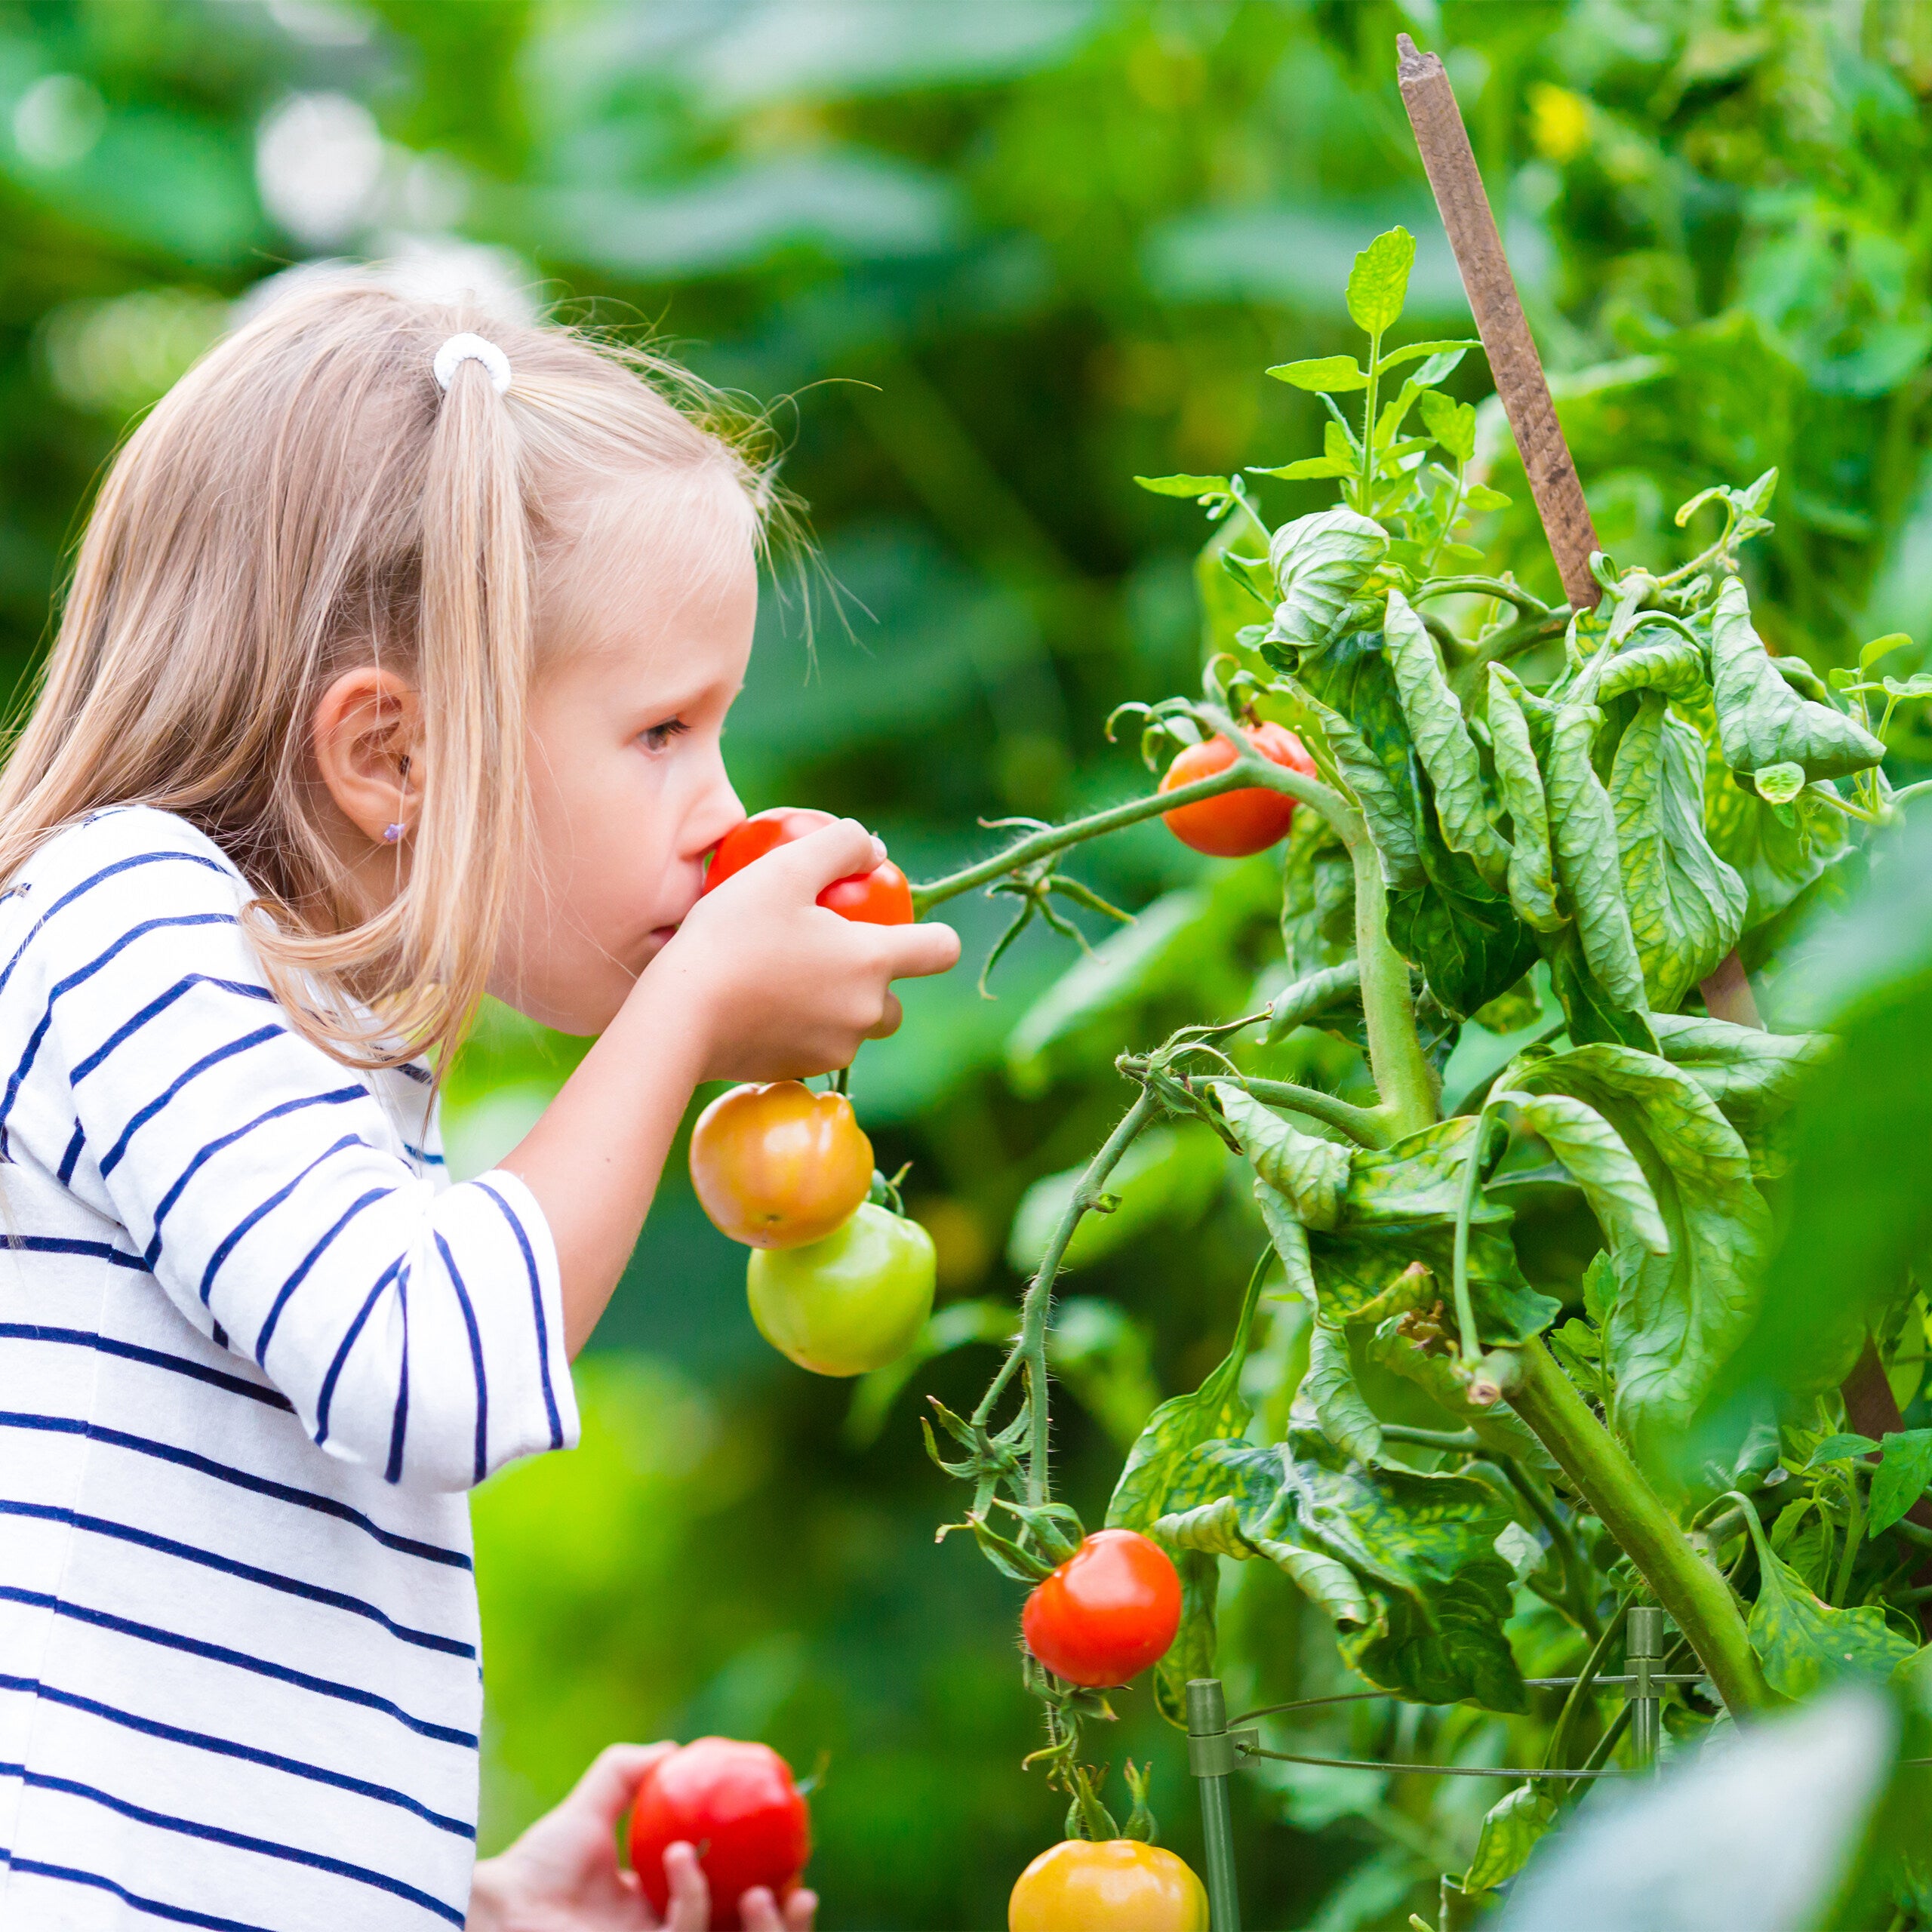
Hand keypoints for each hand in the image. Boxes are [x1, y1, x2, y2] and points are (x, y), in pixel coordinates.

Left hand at [466, 1743, 816, 1931]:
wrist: (499, 1908)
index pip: (731, 1912)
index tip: (797, 1860)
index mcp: (661, 1916)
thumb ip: (627, 1775)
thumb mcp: (590, 1809)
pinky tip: (680, 1857)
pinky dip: (693, 1897)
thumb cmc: (535, 1865)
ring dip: (759, 1926)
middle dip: (785, 1929)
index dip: (771, 1896)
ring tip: (758, 1888)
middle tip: (800, 1888)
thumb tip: (674, 1749)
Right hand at [652, 817, 959, 1081]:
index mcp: (872, 963)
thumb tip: (874, 848)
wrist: (678, 1017)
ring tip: (783, 973)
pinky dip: (798, 1026)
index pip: (942, 948)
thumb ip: (840, 845)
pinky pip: (814, 1045)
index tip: (898, 923)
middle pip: (894, 999)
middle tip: (823, 950)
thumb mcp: (784, 869)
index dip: (933, 934)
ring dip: (834, 1003)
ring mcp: (832, 1050)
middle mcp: (863, 1013)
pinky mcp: (796, 1072)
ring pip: (852, 1025)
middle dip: (872, 979)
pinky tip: (756, 1002)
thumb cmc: (732, 935)